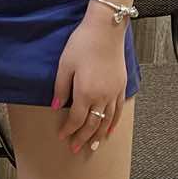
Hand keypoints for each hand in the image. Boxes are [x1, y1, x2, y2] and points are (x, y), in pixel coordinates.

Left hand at [51, 15, 128, 153]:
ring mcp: (114, 93)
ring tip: (93, 145)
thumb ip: (60, 88)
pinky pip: (118, 111)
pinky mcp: (121, 86)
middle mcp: (102, 97)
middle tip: (75, 148)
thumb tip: (56, 107)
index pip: (77, 119)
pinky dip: (114, 123)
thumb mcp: (65, 64)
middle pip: (92, 124)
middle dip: (83, 137)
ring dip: (99, 134)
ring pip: (107, 121)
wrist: (106, 30)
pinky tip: (110, 130)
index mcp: (86, 92)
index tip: (62, 137)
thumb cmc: (83, 44)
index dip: (69, 130)